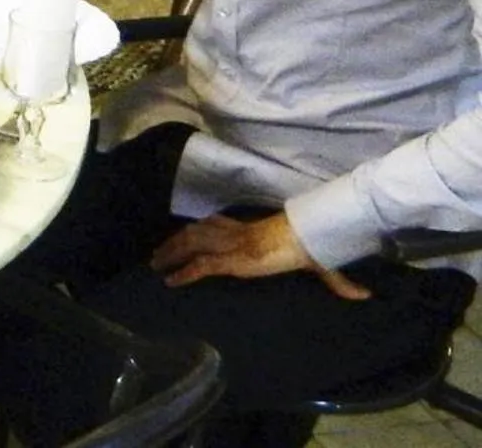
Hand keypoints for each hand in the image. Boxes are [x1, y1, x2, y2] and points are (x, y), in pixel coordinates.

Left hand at [149, 213, 370, 299]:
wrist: (307, 238)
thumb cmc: (311, 245)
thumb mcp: (319, 265)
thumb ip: (335, 282)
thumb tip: (364, 296)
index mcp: (249, 229)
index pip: (217, 224)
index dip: (200, 230)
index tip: (187, 234)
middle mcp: (233, 233)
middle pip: (196, 233)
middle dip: (175, 241)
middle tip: (157, 253)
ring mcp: (228, 246)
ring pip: (190, 245)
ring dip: (171, 254)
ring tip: (155, 264)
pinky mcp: (229, 260)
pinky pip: (200, 267)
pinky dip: (183, 273)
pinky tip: (170, 281)